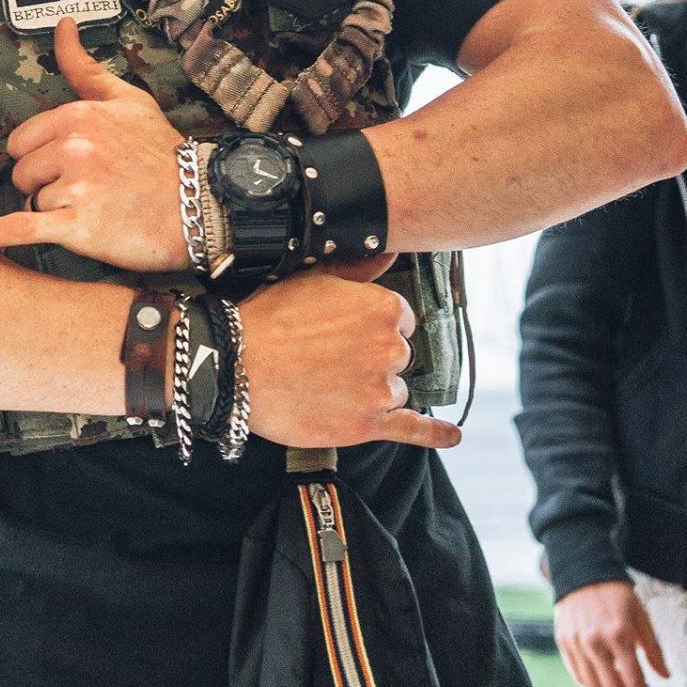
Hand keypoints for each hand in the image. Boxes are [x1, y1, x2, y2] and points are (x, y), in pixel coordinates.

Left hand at [0, 18, 187, 269]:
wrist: (199, 206)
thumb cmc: (162, 155)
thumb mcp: (128, 100)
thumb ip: (85, 68)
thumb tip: (62, 27)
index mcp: (80, 115)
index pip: (23, 140)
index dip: (43, 157)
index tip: (76, 165)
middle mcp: (75, 147)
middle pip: (22, 172)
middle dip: (44, 185)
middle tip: (89, 190)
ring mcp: (75, 188)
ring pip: (31, 203)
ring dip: (56, 213)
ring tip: (98, 210)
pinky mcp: (77, 227)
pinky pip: (18, 229)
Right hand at [239, 271, 458, 450]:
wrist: (235, 366)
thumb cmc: (269, 318)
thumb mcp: (313, 280)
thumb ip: (360, 268)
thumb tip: (392, 251)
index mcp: (385, 308)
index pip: (399, 321)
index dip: (369, 328)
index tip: (342, 333)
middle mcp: (391, 348)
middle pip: (397, 357)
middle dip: (370, 359)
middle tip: (326, 358)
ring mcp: (382, 389)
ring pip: (392, 390)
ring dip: (370, 390)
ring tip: (326, 384)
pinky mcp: (368, 425)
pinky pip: (413, 429)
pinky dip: (435, 434)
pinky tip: (450, 435)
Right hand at [554, 581, 669, 686]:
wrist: (583, 571)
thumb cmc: (617, 594)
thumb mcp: (642, 618)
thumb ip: (654, 650)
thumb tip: (665, 677)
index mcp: (618, 634)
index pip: (635, 682)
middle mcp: (594, 641)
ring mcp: (576, 643)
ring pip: (594, 686)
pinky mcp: (563, 642)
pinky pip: (578, 675)